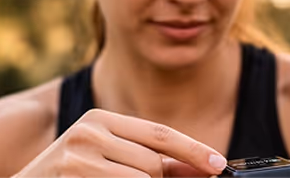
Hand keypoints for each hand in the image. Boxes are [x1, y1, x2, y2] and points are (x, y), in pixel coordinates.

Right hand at [12, 109, 226, 177]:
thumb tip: (197, 167)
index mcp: (101, 117)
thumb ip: (150, 159)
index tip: (218, 164)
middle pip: (152, 163)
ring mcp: (78, 157)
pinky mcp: (72, 177)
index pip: (158, 133)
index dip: (192, 149)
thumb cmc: (72, 172)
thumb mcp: (108, 155)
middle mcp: (89, 131)